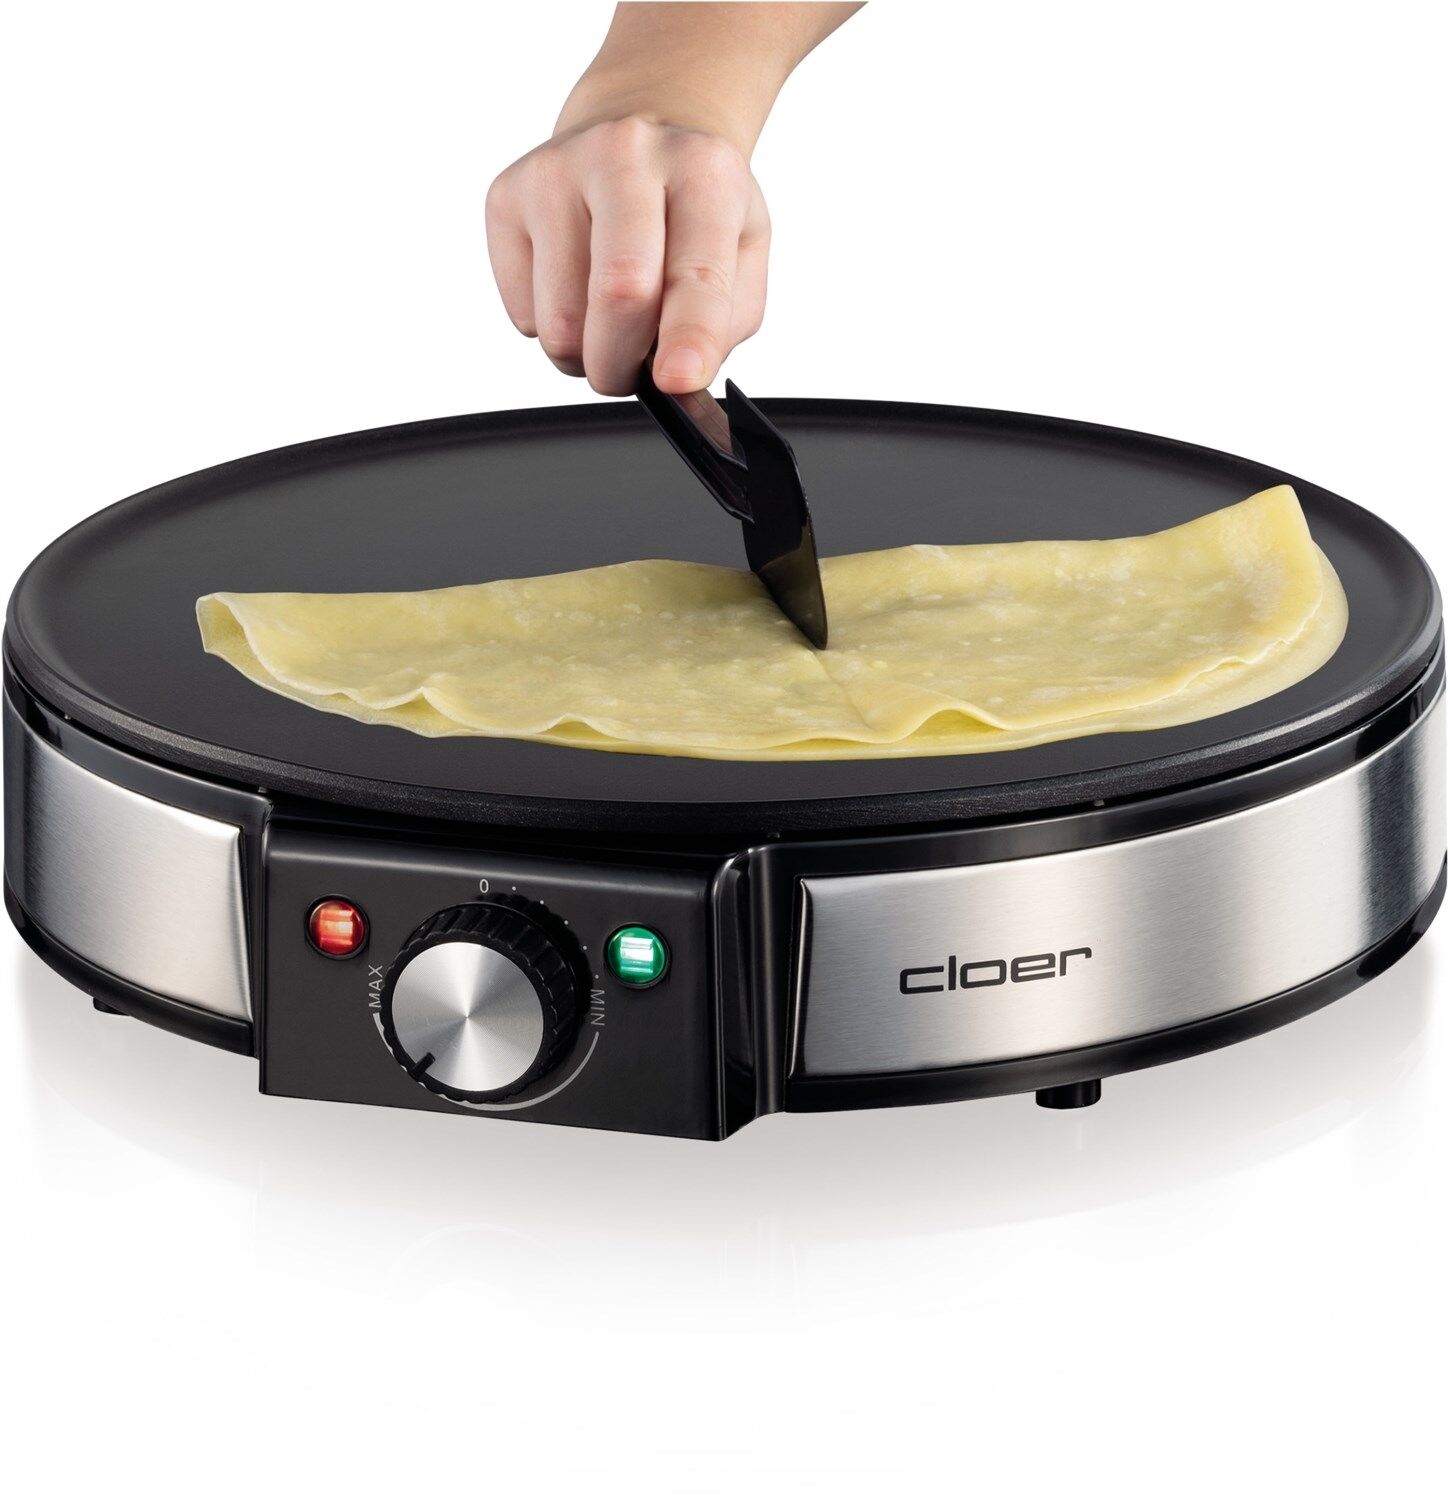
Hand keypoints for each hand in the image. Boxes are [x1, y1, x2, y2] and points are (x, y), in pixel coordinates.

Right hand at [486, 117, 769, 396]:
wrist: (641, 122)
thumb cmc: (693, 201)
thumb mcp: (743, 250)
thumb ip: (725, 319)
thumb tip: (679, 378)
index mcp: (702, 169)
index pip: (694, 271)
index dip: (689, 337)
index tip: (678, 380)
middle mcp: (624, 154)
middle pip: (617, 292)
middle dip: (624, 364)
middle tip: (633, 372)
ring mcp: (555, 171)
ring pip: (560, 321)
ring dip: (585, 355)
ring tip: (606, 326)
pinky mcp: (506, 197)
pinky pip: (523, 312)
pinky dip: (550, 328)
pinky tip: (574, 290)